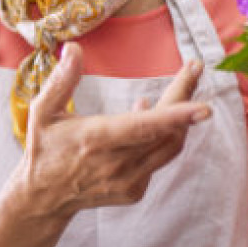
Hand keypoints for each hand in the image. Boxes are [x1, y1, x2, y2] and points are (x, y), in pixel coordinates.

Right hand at [17, 43, 211, 217]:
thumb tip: (74, 48)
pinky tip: (149, 120)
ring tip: (180, 90)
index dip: (176, 117)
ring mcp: (128, 180)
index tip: (204, 107)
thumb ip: (61, 80)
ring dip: (180, 119)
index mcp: (96, 140)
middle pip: (166, 131)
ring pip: (170, 147)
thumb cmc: (44, 149)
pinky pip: (159, 159)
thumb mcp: (43, 112)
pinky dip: (162, 136)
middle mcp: (117, 163)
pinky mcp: (134, 190)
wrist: (43, 198)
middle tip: (194, 71)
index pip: (144, 128)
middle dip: (185, 98)